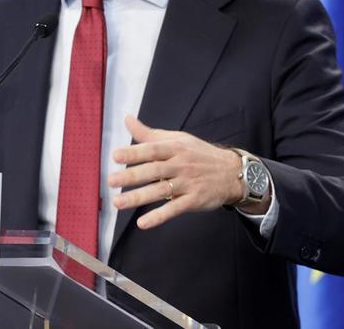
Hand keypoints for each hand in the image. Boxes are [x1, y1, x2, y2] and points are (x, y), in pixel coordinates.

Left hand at [107, 115, 255, 229]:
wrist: (232, 172)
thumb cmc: (199, 154)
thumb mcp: (177, 139)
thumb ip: (149, 134)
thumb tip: (127, 119)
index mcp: (174, 148)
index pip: (152, 149)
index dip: (134, 152)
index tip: (115, 156)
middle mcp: (180, 165)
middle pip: (153, 170)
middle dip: (131, 176)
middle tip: (111, 180)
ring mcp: (187, 183)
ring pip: (160, 190)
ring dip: (138, 197)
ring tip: (118, 202)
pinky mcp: (194, 200)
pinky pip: (174, 209)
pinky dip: (159, 216)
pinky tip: (143, 223)